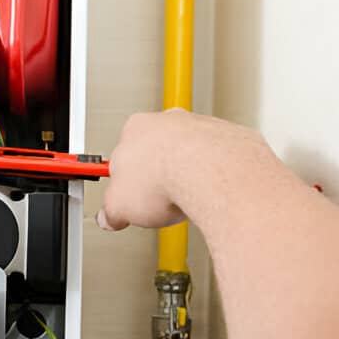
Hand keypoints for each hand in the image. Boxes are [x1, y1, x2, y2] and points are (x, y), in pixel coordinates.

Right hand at [98, 109, 272, 230]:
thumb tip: (111, 217)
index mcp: (135, 128)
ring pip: (189, 153)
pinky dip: (212, 176)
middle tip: (157, 200)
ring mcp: (199, 126)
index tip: (127, 196)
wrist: (210, 174)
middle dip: (157, 175)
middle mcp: (168, 121)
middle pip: (157, 151)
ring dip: (186, 175)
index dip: (124, 181)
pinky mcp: (228, 138)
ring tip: (184, 201)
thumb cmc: (167, 177)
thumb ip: (111, 211)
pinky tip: (206, 195)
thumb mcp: (119, 206)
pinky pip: (216, 160)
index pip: (122, 155)